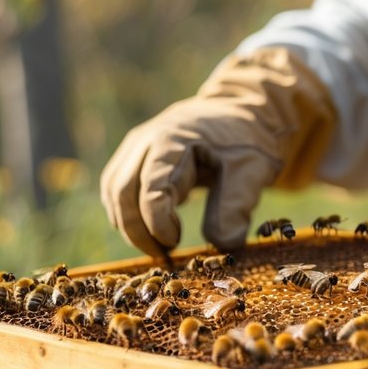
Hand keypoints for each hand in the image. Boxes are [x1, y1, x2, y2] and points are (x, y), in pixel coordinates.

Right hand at [100, 48, 334, 256]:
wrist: (241, 112)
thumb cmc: (247, 140)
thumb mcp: (253, 169)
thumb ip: (237, 204)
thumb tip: (222, 244)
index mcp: (173, 139)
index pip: (151, 187)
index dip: (157, 222)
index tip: (175, 244)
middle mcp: (146, 139)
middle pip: (122, 192)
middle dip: (137, 231)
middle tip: (164, 255)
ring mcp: (137, 147)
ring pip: (114, 192)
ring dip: (130, 225)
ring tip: (161, 247)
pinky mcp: (135, 157)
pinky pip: (117, 189)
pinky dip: (128, 214)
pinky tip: (152, 231)